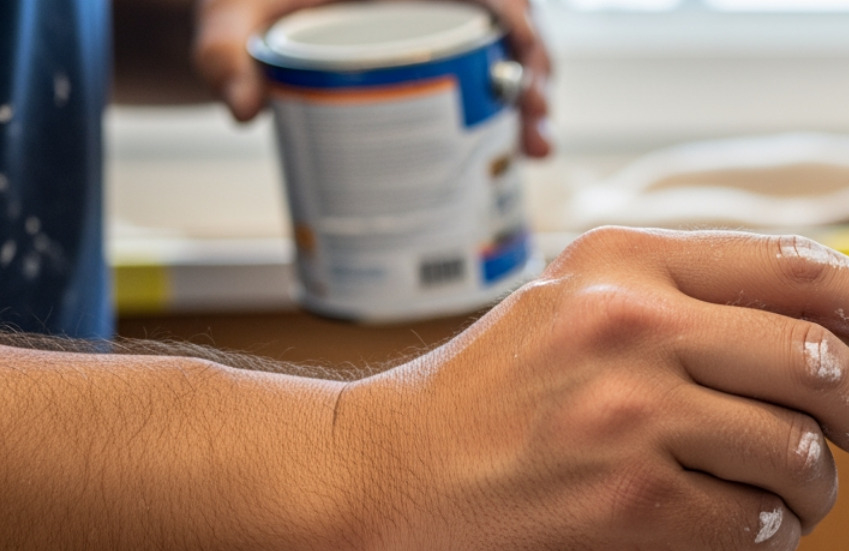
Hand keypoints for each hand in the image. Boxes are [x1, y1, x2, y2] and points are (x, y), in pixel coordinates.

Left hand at [193, 0, 554, 156]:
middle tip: (535, 126)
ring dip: (529, 100)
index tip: (524, 57)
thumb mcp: (228, 16)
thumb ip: (224, 53)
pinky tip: (516, 150)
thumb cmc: (243, 3)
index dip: (515, 15)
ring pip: (505, 53)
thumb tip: (243, 110)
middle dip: (534, 72)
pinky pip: (486, 77)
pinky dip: (505, 113)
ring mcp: (437, 25)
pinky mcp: (438, 57)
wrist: (245, 17)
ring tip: (534, 148)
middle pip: (507, 19)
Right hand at [338, 228, 848, 550]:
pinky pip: (753, 525)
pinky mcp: (629, 505)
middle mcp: (635, 327)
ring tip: (794, 504)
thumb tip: (821, 350)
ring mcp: (632, 417)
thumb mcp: (572, 310)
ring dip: (820, 492)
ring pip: (797, 453)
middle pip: (818, 361)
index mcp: (628, 265)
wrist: (380, 483)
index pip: (796, 269)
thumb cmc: (483, 405)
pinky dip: (771, 538)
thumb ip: (684, 310)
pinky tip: (748, 536)